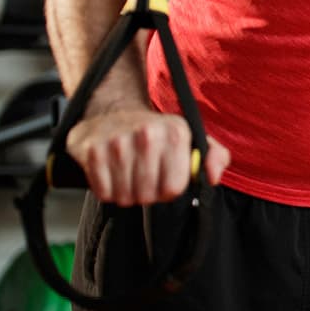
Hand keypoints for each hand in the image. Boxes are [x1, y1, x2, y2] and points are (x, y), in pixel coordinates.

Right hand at [66, 100, 229, 204]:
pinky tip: (112, 173)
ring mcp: (118, 141)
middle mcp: (148, 134)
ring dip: (127, 193)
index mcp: (176, 132)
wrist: (112, 113)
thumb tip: (213, 178)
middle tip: (145, 178)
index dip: (170, 190)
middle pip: (149, 195)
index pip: (175, 187)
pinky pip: (103, 193)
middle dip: (148, 194)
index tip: (166, 179)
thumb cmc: (158, 134)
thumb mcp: (192, 139)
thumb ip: (216, 157)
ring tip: (128, 174)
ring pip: (125, 197)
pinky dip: (107, 191)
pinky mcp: (93, 151)